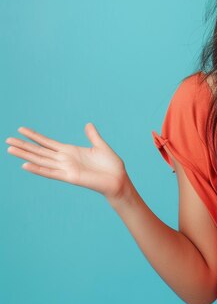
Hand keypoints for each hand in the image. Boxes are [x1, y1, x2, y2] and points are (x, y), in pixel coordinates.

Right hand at [6, 123, 127, 198]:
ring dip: (26, 155)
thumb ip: (92, 136)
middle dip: (24, 145)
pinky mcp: (70, 177)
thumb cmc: (111, 165)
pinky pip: (50, 172)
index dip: (34, 136)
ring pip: (41, 160)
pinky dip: (38, 169)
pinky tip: (25, 165)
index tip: (21, 129)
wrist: (118, 179)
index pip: (47, 142)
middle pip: (39, 151)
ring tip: (10, 149)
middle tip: (7, 140)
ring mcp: (65, 168)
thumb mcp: (100, 146)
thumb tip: (88, 124)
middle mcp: (64, 159)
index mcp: (70, 151)